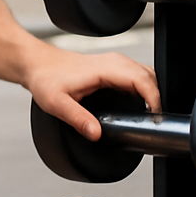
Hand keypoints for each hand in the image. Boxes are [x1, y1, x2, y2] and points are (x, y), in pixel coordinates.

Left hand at [23, 42, 159, 140]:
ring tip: (149, 117)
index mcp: (105, 69)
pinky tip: (140, 106)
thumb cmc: (46, 79)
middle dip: (157, 99)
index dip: (154, 100)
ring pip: (147, 75)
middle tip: (153, 123)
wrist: (38, 64)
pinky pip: (139, 76)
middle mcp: (115, 62)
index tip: (154, 119)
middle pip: (150, 77)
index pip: (143, 81)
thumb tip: (96, 134)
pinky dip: (146, 90)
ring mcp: (115, 62)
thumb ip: (77, 119)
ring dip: (153, 94)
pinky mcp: (114, 67)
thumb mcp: (56, 103)